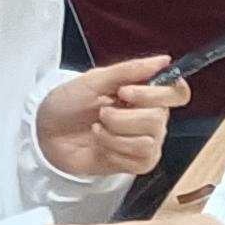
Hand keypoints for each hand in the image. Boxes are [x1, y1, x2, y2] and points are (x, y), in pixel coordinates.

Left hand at [35, 55, 185, 179]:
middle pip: (159, 118)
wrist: (46, 132)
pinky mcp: (136, 163)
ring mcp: (146, 141)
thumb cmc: (68, 103)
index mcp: (146, 93)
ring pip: (149, 141)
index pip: (177, 93)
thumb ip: (130, 70)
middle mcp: (152, 117)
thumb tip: (164, 60)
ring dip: (115, 135)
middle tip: (101, 112)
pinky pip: (140, 159)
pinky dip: (114, 150)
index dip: (156, 93)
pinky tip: (101, 144)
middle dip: (122, 117)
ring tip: (98, 128)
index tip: (125, 91)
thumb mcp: (94, 79)